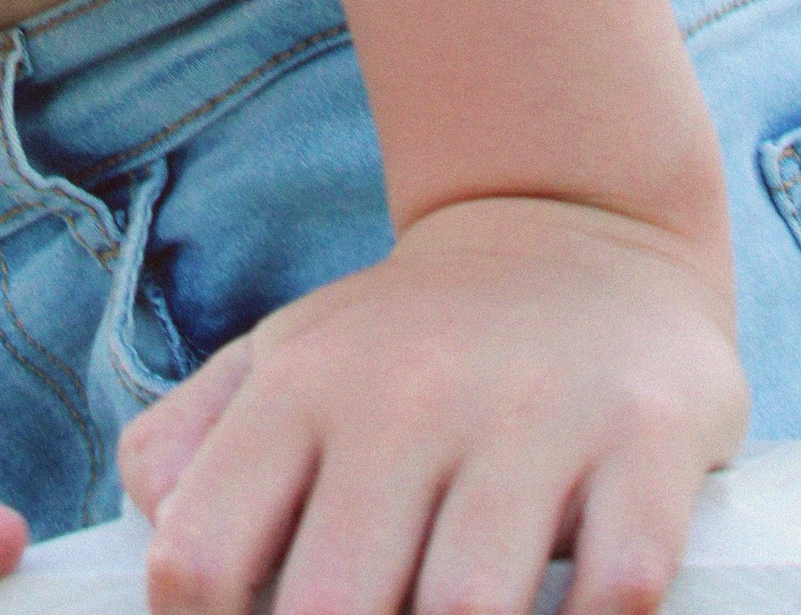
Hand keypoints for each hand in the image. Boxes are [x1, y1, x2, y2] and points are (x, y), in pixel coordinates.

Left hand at [119, 196, 746, 614]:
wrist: (576, 225)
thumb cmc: (409, 341)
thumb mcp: (283, 358)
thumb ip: (188, 447)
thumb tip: (155, 535)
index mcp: (303, 388)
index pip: (198, 560)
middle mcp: (408, 395)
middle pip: (330, 612)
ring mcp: (532, 415)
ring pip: (468, 613)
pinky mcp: (645, 440)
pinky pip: (615, 590)